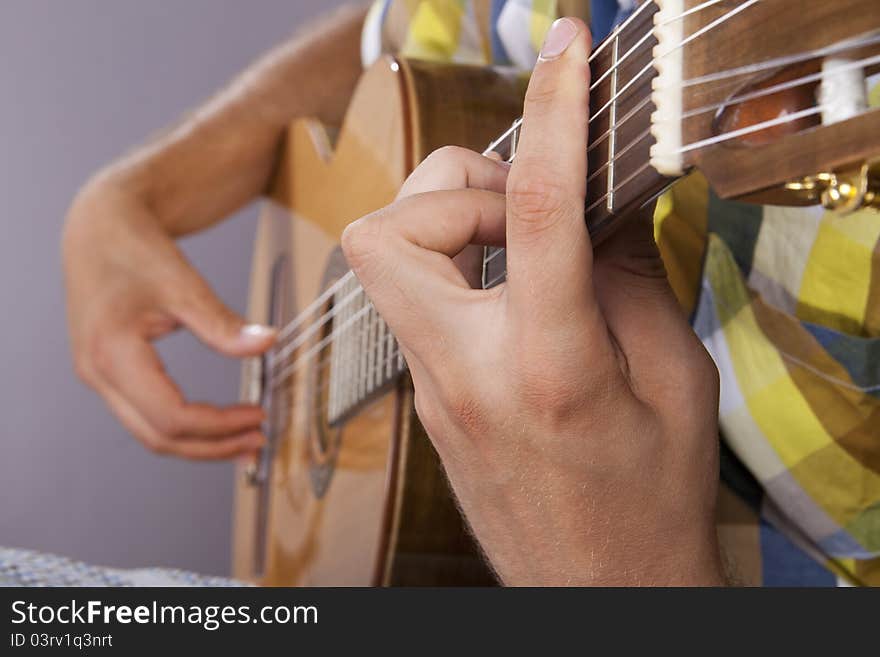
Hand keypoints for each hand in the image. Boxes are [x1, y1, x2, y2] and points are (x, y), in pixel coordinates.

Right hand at [63, 181, 273, 459]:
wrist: (97, 227)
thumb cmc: (134, 248)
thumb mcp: (183, 284)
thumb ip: (222, 323)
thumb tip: (267, 344)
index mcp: (112, 352)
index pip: (171, 416)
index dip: (220, 425)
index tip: (259, 414)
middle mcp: (96, 373)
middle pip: (159, 437)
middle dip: (213, 446)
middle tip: (259, 440)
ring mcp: (98, 376)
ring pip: (150, 433)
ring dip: (199, 443)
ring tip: (244, 439)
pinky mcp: (107, 373)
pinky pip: (145, 415)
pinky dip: (183, 427)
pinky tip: (215, 424)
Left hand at [342, 18, 723, 584]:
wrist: (594, 594)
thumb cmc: (646, 506)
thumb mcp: (675, 384)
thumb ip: (628, 285)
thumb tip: (594, 214)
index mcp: (549, 368)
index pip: (537, 211)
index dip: (552, 113)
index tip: (566, 51)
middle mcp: (468, 374)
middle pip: (387, 232)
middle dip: (451, 185)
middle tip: (523, 204)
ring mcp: (432, 390)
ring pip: (384, 262)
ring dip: (448, 222)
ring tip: (520, 243)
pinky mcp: (425, 398)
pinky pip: (412, 300)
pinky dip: (455, 267)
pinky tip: (511, 288)